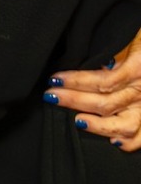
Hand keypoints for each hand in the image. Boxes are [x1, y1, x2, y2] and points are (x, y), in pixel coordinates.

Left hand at [46, 28, 140, 150]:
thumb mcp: (129, 41)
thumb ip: (111, 53)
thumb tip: (88, 60)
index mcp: (137, 68)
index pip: (102, 80)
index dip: (76, 81)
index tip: (55, 79)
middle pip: (106, 103)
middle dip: (75, 100)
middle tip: (52, 95)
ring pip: (124, 125)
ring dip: (98, 126)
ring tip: (77, 121)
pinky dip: (128, 142)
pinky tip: (112, 141)